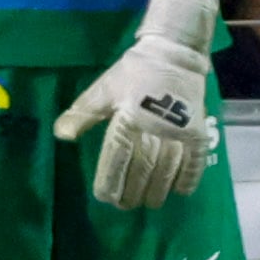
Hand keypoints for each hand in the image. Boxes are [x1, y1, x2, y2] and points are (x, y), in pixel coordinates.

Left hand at [51, 0, 223, 210]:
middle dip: (132, 190)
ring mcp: (179, 131)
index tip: (105, 197)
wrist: (174, 54)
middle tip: (125, 205)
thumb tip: (61, 135)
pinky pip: (195, 160)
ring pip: (168, 168)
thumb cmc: (132, 73)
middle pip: (142, 168)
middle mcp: (154, 127)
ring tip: (149, 203)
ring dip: (158, 190)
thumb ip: (82, 114)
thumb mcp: (102, 90)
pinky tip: (180, 192)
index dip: (111, 180)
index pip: (117, 156)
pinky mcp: (198, 130)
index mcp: (128, 118)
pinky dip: (189, 178)